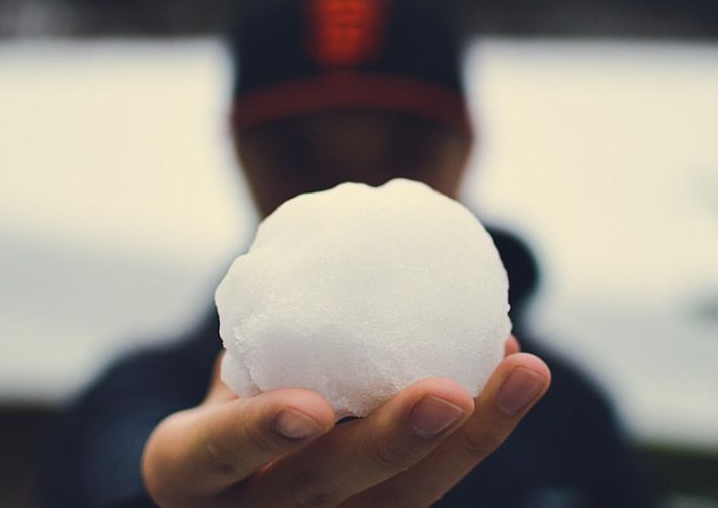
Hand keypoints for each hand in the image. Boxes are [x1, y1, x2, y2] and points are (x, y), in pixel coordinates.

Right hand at [142, 335, 548, 506]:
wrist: (237, 459)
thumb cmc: (232, 391)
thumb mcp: (227, 363)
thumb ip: (268, 322)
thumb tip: (356, 236)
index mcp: (193, 470)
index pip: (215, 455)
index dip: (259, 435)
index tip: (312, 408)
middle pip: (322, 489)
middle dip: (391, 445)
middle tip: (450, 395)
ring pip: (399, 500)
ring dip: (471, 439)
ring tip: (524, 372)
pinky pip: (431, 478)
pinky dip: (479, 429)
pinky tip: (515, 374)